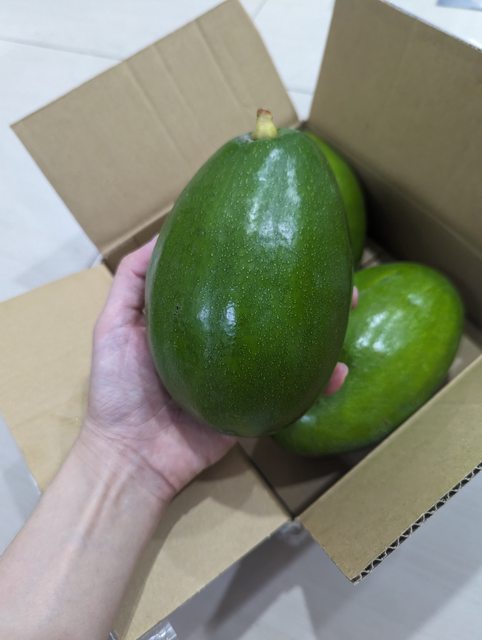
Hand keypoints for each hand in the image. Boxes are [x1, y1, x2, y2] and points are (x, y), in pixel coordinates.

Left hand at [81, 238, 353, 503]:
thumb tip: (161, 234)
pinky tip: (339, 368)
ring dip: (324, 327)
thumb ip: (132, 282)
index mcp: (198, 322)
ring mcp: (245, 377)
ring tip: (350, 302)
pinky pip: (295, 395)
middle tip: (332, 266)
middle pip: (272, 311)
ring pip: (291, 347)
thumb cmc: (117, 388)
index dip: (258, 260)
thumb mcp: (113, 325)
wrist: (130, 455)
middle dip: (304, 288)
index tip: (279, 233)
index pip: (235, 283)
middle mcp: (227, 344)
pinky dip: (319, 384)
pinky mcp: (257, 409)